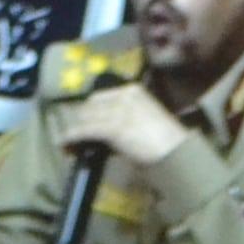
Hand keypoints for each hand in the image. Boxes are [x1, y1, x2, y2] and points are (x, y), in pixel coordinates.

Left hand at [46, 83, 188, 170]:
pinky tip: (66, 144)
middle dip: (80, 120)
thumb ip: (125, 119)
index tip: (83, 122)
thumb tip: (105, 129)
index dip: (89, 111)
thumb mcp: (144, 120)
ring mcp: (118, 110)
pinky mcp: (113, 127)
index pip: (100, 97)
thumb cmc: (167, 141)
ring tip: (67, 143)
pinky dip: (73, 137)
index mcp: (132, 91)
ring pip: (86, 118)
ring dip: (75, 131)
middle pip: (90, 105)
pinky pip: (86, 130)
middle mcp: (123, 96)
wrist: (177, 152)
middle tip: (74, 136)